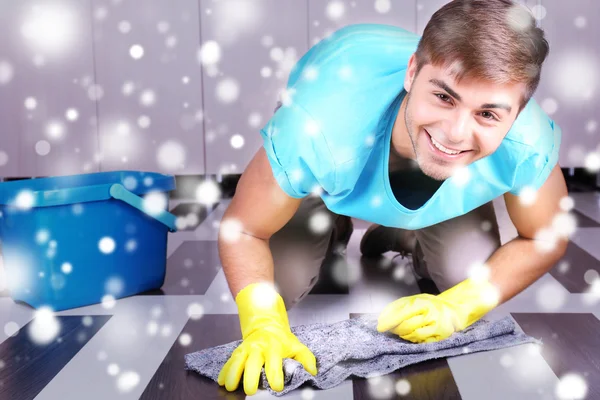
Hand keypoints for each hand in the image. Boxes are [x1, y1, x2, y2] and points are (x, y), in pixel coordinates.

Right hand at [218, 282, 316, 394]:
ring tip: (230, 387)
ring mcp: (246, 349)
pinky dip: (224, 371)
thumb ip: (306, 359)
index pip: (274, 363)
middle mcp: (258, 348)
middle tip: (251, 390)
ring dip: (233, 374)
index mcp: (274, 347)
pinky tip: (221, 381)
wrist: (266, 325)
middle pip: (253, 362)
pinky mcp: (237, 352)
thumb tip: (312, 371)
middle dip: (251, 376)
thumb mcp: (297, 346)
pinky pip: (229, 361)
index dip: (275, 376)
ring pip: (237, 361)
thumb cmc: (282, 340)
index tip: (276, 387)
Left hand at [376, 277, 499, 342]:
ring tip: (400, 331)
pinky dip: (413, 339)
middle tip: (388, 329)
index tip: (379, 326)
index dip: (388, 321)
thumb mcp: (416, 300)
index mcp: (422, 302)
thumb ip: (400, 306)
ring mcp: (436, 325)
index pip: (401, 312)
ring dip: (402, 335)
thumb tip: (382, 317)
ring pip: (412, 335)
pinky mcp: (440, 336)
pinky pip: (422, 341)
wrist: (457, 308)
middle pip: (405, 325)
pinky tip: (411, 336)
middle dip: (394, 329)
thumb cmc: (433, 304)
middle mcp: (430, 313)